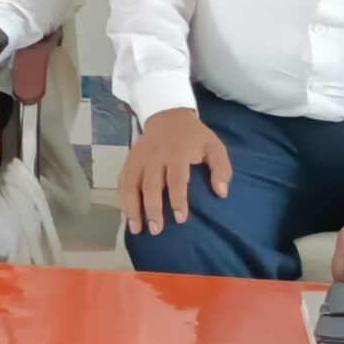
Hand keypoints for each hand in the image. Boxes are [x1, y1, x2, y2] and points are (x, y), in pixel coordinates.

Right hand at [119, 106, 233, 235]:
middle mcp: (154, 156)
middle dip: (152, 208)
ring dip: (131, 207)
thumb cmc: (193, 136)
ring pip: (131, 184)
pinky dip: (121, 200)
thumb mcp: (214, 145)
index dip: (178, 199)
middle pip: (150, 185)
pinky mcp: (129, 160)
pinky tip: (125, 217)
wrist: (167, 114)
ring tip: (135, 229)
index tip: (180, 218)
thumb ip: (221, 168)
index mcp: (176, 152)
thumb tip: (221, 192)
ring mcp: (138, 158)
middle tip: (156, 230)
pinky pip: (122, 181)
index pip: (175, 178)